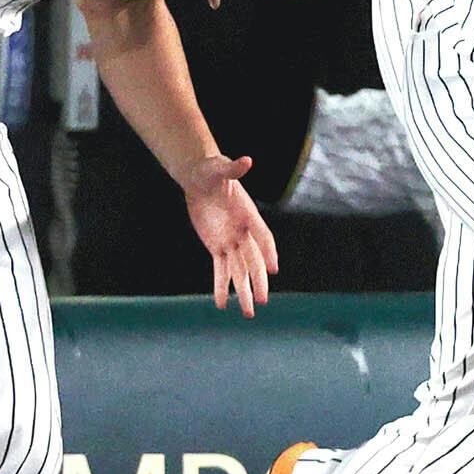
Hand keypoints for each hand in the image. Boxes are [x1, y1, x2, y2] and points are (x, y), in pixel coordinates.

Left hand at [180, 150, 277, 316]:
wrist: (199, 177)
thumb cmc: (212, 170)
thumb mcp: (220, 168)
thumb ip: (233, 169)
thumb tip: (246, 161)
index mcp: (249, 214)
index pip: (262, 237)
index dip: (268, 252)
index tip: (273, 269)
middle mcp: (243, 231)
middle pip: (253, 260)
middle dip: (258, 280)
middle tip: (262, 301)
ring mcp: (230, 241)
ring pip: (239, 271)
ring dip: (243, 291)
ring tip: (247, 313)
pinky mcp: (216, 246)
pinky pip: (220, 270)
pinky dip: (221, 286)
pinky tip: (221, 304)